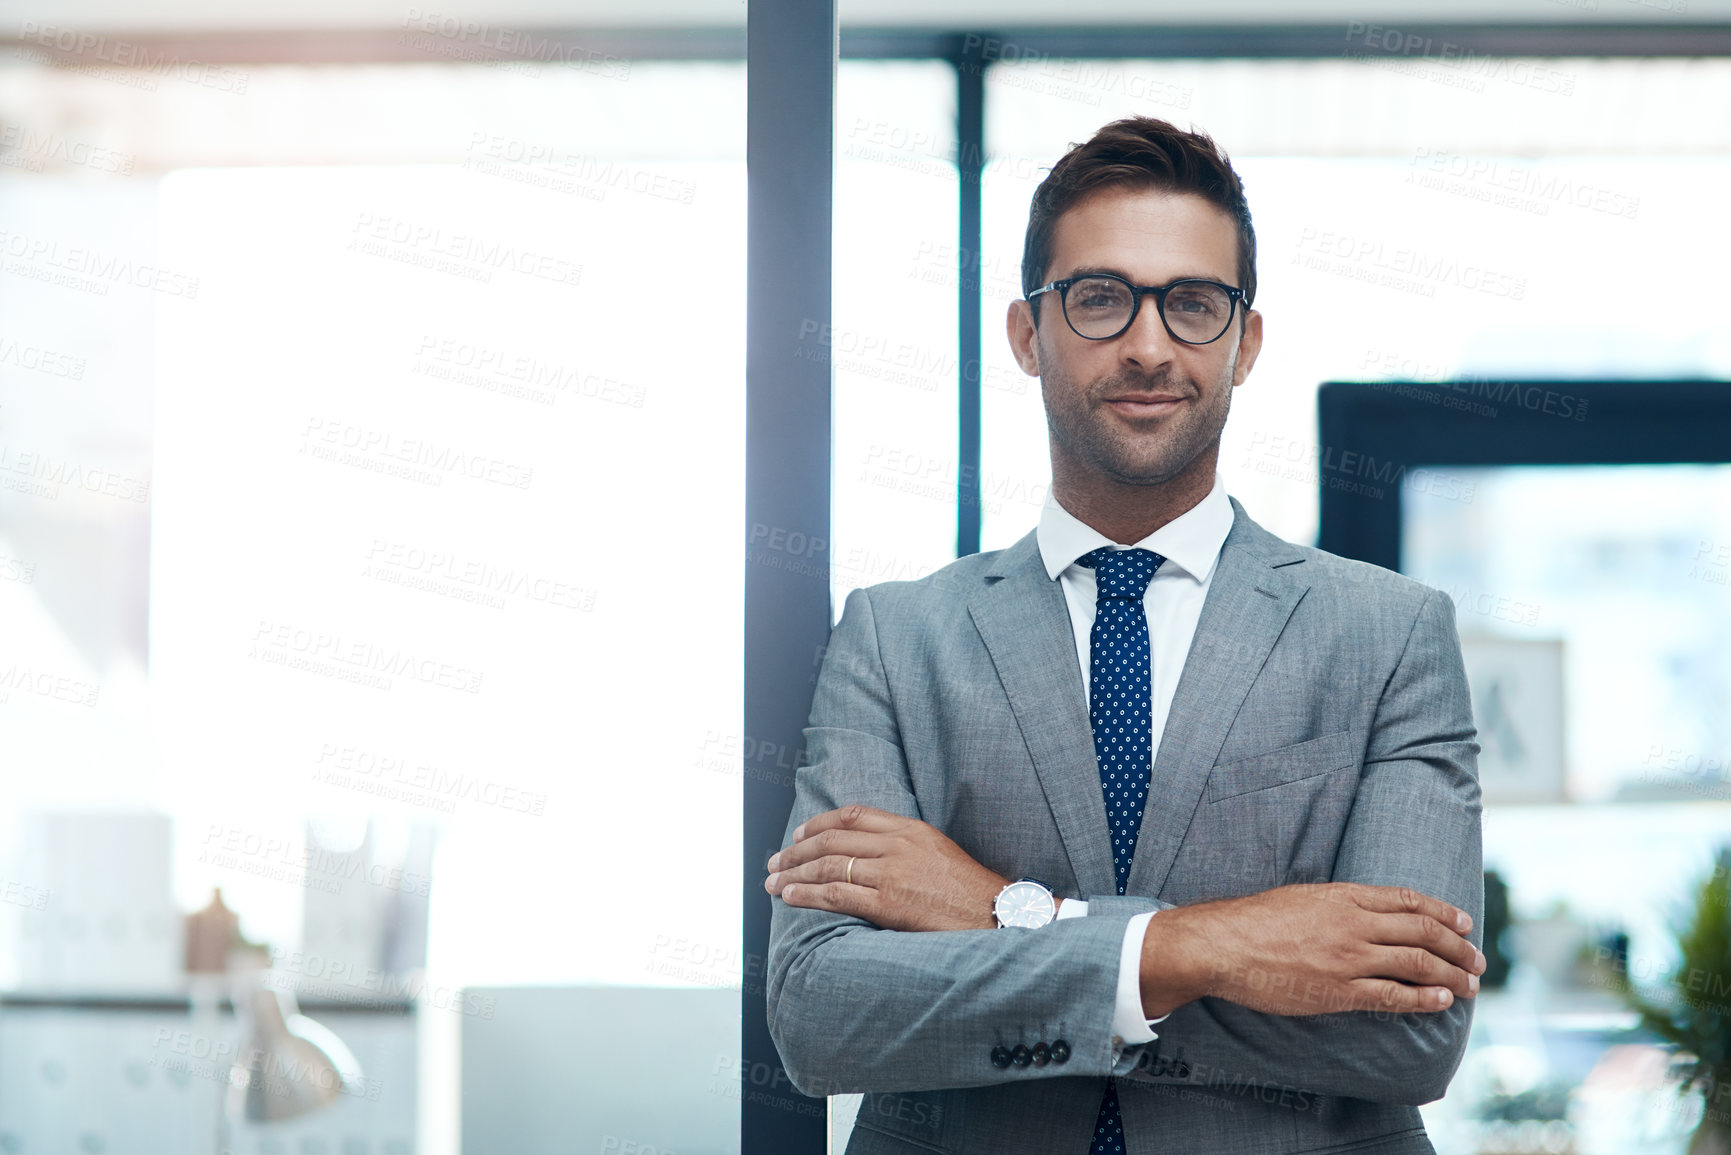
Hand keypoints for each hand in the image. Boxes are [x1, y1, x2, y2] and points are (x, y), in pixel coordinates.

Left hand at [764, 805, 1009, 930]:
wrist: (995, 914)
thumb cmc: (969, 890)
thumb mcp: (938, 851)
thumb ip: (904, 845)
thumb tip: (870, 851)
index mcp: (909, 829)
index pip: (853, 816)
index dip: (819, 824)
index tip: (800, 834)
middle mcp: (897, 846)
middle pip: (833, 840)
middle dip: (797, 851)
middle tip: (776, 860)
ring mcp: (892, 874)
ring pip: (829, 867)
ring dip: (794, 874)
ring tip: (774, 881)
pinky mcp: (889, 903)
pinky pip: (837, 895)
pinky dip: (808, 895)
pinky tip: (791, 897)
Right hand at [1140, 882, 1485, 1018]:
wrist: (1223, 945)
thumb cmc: (1254, 920)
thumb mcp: (1302, 895)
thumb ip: (1337, 903)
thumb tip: (1363, 910)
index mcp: (1344, 896)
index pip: (1408, 901)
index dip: (1442, 912)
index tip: (1463, 922)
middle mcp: (1354, 924)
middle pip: (1423, 932)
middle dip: (1458, 947)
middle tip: (1478, 959)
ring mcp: (1349, 958)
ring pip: (1417, 964)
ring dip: (1451, 974)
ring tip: (1470, 984)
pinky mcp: (1340, 991)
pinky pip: (1393, 996)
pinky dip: (1424, 998)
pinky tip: (1442, 1002)